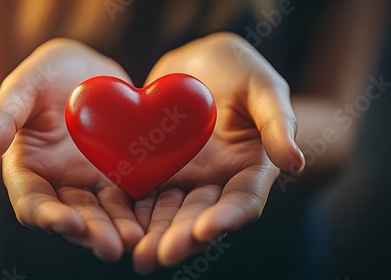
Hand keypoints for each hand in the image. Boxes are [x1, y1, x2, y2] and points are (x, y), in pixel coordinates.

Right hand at [0, 39, 144, 260]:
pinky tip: (156, 218)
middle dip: (91, 233)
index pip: (31, 202)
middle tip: (113, 247)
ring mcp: (91, 183)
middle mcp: (60, 184)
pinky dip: (140, 209)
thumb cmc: (48, 74)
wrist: (88, 72)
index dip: (47, 216)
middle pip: (72, 216)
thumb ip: (1, 116)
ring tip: (137, 240)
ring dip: (118, 229)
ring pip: (104, 213)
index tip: (68, 223)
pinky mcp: (119, 176)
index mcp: (29, 170)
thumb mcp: (24, 86)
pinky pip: (130, 195)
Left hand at [132, 32, 304, 272]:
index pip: (242, 201)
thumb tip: (295, 163)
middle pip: (200, 215)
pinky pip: (141, 189)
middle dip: (181, 237)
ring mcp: (184, 176)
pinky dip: (130, 208)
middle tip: (159, 256)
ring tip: (135, 253)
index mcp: (249, 168)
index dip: (227, 218)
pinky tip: (115, 222)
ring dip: (153, 233)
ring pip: (168, 211)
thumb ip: (278, 121)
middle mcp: (216, 180)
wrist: (198, 63)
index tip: (206, 231)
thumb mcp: (263, 86)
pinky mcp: (154, 167)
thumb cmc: (239, 69)